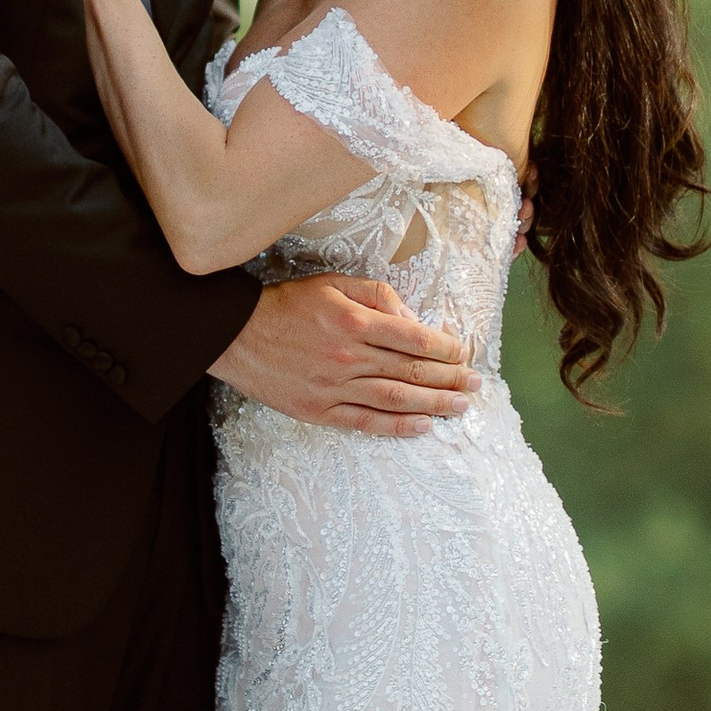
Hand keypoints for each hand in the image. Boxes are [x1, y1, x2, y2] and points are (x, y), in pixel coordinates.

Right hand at [211, 276, 478, 437]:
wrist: (235, 336)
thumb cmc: (286, 305)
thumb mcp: (332, 284)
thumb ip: (376, 295)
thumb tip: (411, 317)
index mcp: (352, 321)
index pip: (412, 337)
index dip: (444, 347)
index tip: (462, 353)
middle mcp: (347, 356)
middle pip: (410, 372)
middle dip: (449, 379)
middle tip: (475, 384)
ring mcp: (333, 387)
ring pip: (394, 399)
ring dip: (433, 404)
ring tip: (460, 407)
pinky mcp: (319, 410)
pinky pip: (365, 422)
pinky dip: (396, 426)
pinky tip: (422, 426)